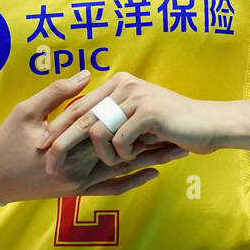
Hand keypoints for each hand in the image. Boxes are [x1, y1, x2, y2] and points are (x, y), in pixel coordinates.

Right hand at [0, 72, 189, 201]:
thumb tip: (87, 74)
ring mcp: (79, 183)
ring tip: (178, 152)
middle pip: (126, 151)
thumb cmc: (4, 143)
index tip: (162, 111)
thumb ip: (58, 93)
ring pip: (123, 170)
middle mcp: (77, 168)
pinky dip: (132, 182)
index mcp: (66, 146)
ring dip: (151, 161)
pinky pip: (110, 188)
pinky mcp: (77, 193)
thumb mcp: (26, 111)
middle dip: (155, 142)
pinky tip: (152, 174)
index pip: (111, 131)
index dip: (139, 121)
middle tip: (183, 133)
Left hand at [37, 70, 222, 173]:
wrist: (207, 124)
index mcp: (117, 84)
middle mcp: (123, 85)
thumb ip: (112, 117)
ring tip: (119, 160)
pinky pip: (119, 140)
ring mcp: (135, 96)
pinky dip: (123, 154)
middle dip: (61, 143)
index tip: (42, 148)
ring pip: (97, 131)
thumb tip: (77, 131)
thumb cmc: (172, 126)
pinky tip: (136, 154)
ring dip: (104, 155)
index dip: (58, 128)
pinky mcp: (147, 111)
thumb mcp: (137, 118)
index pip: (78, 106)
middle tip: (49, 165)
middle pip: (80, 116)